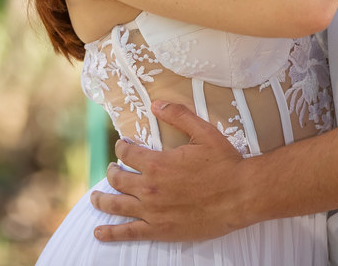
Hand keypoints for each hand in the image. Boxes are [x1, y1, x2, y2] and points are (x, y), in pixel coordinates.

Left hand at [91, 101, 247, 241]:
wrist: (242, 195)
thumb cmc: (225, 163)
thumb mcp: (203, 132)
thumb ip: (178, 115)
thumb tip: (156, 103)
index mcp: (157, 163)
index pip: (126, 152)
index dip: (121, 147)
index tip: (122, 146)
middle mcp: (149, 187)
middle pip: (117, 178)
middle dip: (111, 171)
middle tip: (112, 170)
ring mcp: (152, 211)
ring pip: (116, 204)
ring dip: (101, 200)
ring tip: (95, 198)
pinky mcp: (160, 230)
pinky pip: (128, 232)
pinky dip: (110, 233)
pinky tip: (99, 233)